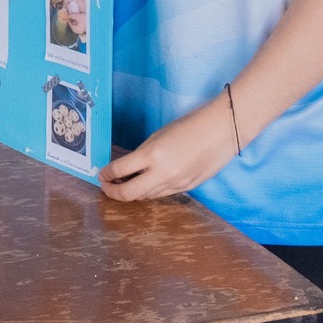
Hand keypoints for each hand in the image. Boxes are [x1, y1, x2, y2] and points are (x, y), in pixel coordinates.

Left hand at [100, 97, 239, 201]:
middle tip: (106, 186)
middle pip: (129, 193)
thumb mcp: (158, 136)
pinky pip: (161, 195)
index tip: (101, 173)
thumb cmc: (189, 126)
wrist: (221, 131)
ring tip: (123, 185)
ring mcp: (176, 183)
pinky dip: (149, 192)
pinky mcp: (187, 188)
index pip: (120, 170)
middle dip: (113, 192)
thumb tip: (126, 168)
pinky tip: (144, 186)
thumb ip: (142, 154)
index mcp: (152, 155)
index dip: (106, 174)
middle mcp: (162, 173)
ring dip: (131, 193)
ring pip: (145, 196)